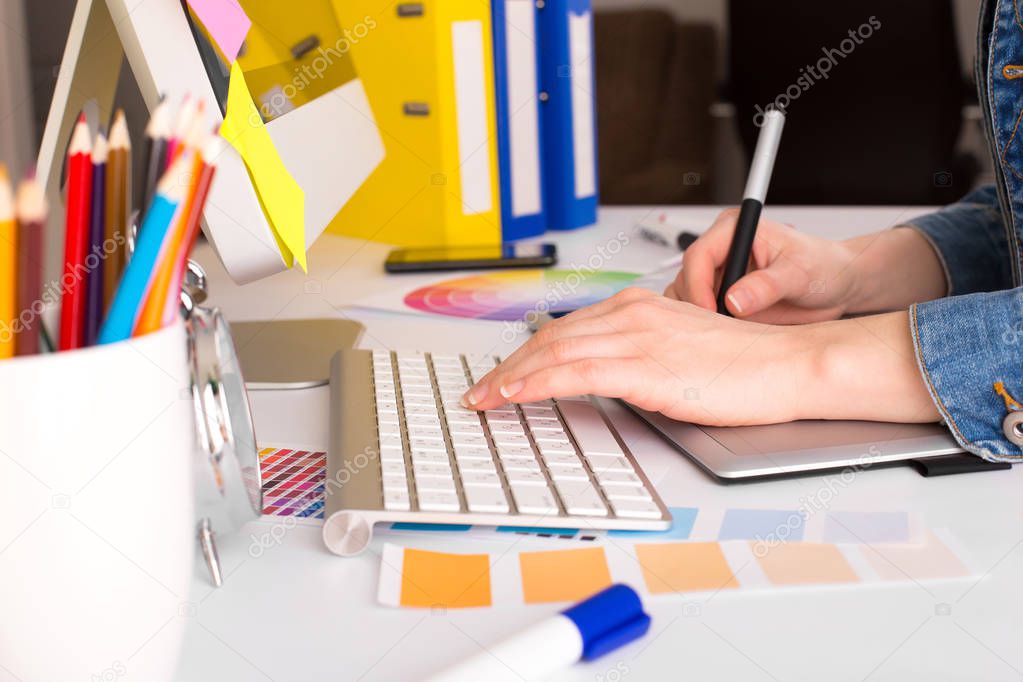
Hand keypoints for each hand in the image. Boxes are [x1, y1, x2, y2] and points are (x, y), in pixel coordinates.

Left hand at [462, 289, 812, 425]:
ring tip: (484, 398)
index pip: (565, 328)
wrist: (785, 365)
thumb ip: (637, 354)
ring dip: (511, 378)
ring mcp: (637, 337)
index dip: (526, 352)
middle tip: (480, 389)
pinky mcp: (645, 365)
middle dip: (508, 366)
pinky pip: (574, 372)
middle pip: (550, 337)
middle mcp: (632, 314)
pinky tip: (514, 396)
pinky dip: (536, 383)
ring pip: (553, 352)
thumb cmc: (742, 364)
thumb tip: (605, 375)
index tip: (503, 373)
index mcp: (638, 307)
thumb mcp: (678, 349)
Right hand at [664, 209, 858, 323]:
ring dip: (699, 317)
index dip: (698, 285)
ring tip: (727, 330)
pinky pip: (700, 314)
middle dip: (698, 304)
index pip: (699, 255)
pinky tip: (727, 334)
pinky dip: (706, 326)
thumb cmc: (824, 267)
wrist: (838, 286)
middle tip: (720, 326)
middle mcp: (723, 251)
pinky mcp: (722, 298)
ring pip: (687, 297)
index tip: (711, 311)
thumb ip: (767, 286)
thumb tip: (734, 299)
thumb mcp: (800, 273)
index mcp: (736, 230)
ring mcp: (721, 276)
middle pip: (687, 278)